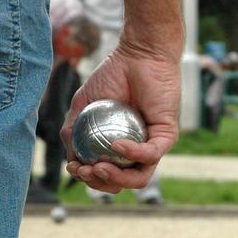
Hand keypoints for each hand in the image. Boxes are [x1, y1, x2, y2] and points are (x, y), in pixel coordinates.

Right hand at [60, 40, 180, 192]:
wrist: (138, 54)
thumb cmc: (113, 75)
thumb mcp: (83, 105)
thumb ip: (72, 131)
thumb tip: (70, 159)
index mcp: (119, 147)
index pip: (105, 174)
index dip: (88, 178)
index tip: (73, 168)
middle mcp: (138, 150)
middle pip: (121, 182)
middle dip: (99, 183)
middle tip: (84, 170)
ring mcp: (153, 144)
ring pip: (139, 178)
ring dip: (116, 178)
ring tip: (98, 166)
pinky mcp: (167, 136)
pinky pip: (150, 155)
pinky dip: (132, 154)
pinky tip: (116, 146)